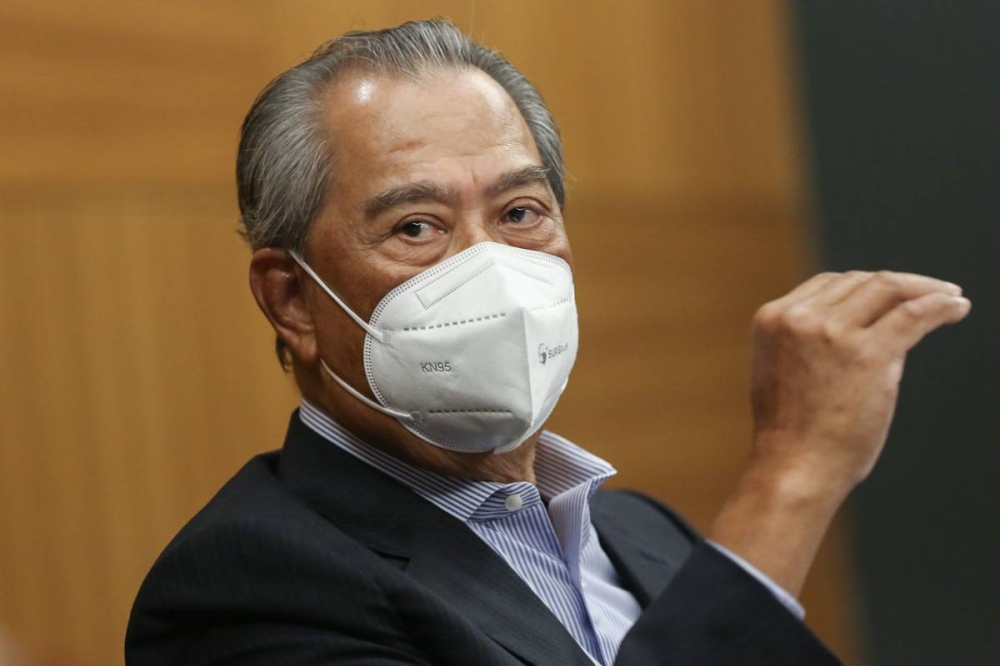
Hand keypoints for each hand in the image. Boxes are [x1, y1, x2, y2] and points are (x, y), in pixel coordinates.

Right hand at [749, 270, 970, 495]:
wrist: (794, 466)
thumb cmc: (792, 431)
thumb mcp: (784, 368)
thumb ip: (808, 340)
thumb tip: (863, 325)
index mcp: (773, 318)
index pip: (828, 285)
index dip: (865, 286)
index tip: (892, 295)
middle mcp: (799, 317)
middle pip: (859, 282)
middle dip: (897, 285)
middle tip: (929, 293)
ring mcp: (833, 332)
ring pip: (887, 289)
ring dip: (925, 289)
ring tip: (950, 297)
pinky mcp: (868, 353)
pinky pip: (914, 315)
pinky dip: (940, 306)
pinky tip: (957, 307)